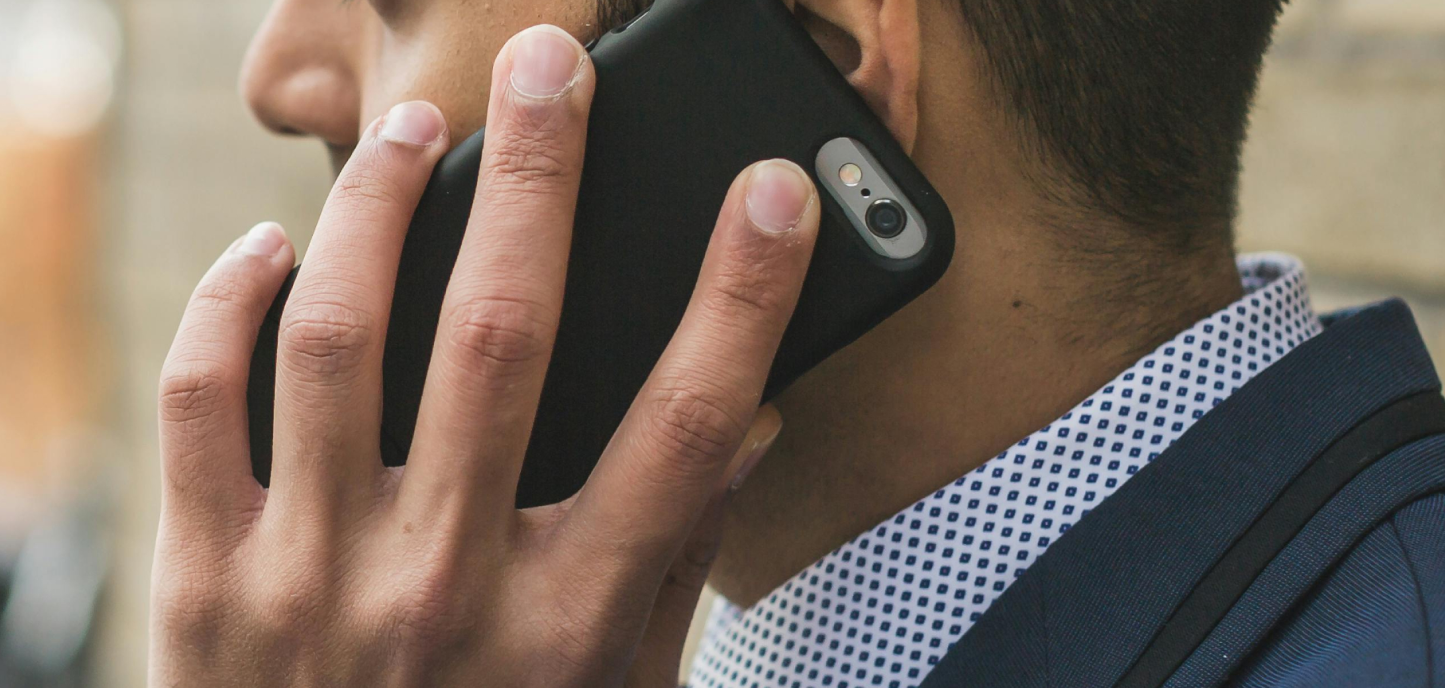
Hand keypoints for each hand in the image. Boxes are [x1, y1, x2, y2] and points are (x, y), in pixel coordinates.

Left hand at [152, 25, 816, 686]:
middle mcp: (445, 590)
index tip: (773, 193)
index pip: (689, 426)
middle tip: (551, 67)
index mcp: (573, 623)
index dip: (742, 294)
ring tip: (417, 132)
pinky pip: (203, 402)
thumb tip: (749, 423)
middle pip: (503, 335)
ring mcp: (310, 582)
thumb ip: (678, 561)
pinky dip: (233, 302)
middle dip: (539, 178)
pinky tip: (280, 246)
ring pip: (338, 337)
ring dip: (383, 209)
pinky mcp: (203, 583)